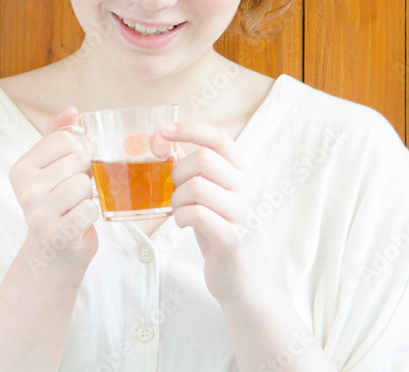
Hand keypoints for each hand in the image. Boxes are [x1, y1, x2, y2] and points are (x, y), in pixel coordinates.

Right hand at [9, 107, 98, 269]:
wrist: (54, 251)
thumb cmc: (57, 202)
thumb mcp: (52, 167)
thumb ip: (59, 135)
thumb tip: (72, 110)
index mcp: (21, 168)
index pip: (65, 140)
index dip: (80, 151)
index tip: (73, 167)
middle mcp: (24, 189)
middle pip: (78, 160)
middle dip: (86, 173)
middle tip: (76, 190)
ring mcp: (37, 213)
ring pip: (84, 184)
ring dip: (89, 195)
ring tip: (77, 205)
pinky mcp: (56, 234)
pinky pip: (89, 209)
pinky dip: (92, 213)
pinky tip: (80, 219)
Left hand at [157, 122, 273, 304]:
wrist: (242, 279)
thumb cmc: (219, 230)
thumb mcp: (208, 195)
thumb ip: (192, 169)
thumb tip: (161, 141)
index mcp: (241, 174)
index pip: (219, 137)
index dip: (190, 129)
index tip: (164, 130)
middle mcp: (247, 189)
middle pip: (203, 158)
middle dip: (177, 172)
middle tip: (175, 191)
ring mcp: (243, 214)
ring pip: (196, 185)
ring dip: (176, 198)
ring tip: (180, 211)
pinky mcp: (233, 238)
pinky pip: (196, 214)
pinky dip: (181, 217)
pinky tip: (184, 223)